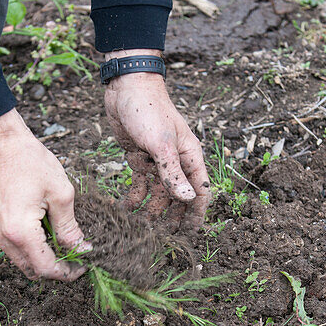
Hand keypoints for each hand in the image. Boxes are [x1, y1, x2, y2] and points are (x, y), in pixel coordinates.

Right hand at [0, 110, 88, 280]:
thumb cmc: (28, 160)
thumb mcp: (60, 194)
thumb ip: (70, 227)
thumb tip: (82, 249)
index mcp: (20, 231)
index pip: (45, 268)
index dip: (67, 273)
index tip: (82, 266)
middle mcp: (1, 237)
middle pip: (31, 269)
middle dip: (55, 269)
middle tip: (75, 258)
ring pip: (20, 260)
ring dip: (41, 257)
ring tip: (61, 242)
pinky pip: (11, 246)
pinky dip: (29, 246)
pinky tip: (44, 231)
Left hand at [104, 49, 210, 229]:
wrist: (126, 86)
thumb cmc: (149, 110)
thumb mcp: (161, 144)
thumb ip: (173, 173)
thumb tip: (189, 201)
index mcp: (190, 157)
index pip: (201, 192)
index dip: (197, 214)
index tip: (189, 235)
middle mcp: (177, 162)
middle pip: (179, 197)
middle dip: (171, 218)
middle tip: (160, 239)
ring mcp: (157, 161)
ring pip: (158, 194)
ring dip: (151, 211)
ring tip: (139, 229)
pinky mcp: (139, 158)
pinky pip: (140, 184)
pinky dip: (134, 197)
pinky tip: (124, 209)